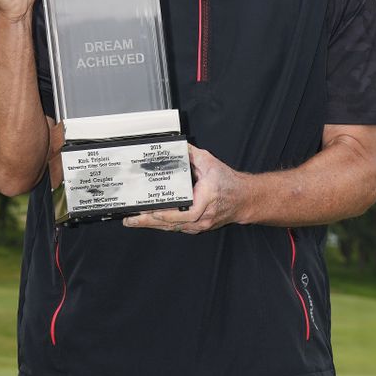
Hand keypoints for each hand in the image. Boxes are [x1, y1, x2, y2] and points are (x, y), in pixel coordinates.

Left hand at [123, 145, 246, 233]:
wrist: (244, 199)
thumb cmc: (229, 183)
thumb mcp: (210, 163)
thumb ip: (191, 154)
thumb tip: (176, 147)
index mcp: (205, 199)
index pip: (184, 213)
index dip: (166, 215)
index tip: (151, 211)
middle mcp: (202, 216)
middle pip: (171, 224)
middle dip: (149, 222)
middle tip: (130, 219)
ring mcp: (199, 224)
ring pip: (172, 228)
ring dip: (152, 225)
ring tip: (133, 221)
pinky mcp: (197, 226)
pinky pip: (176, 228)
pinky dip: (161, 225)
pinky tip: (149, 222)